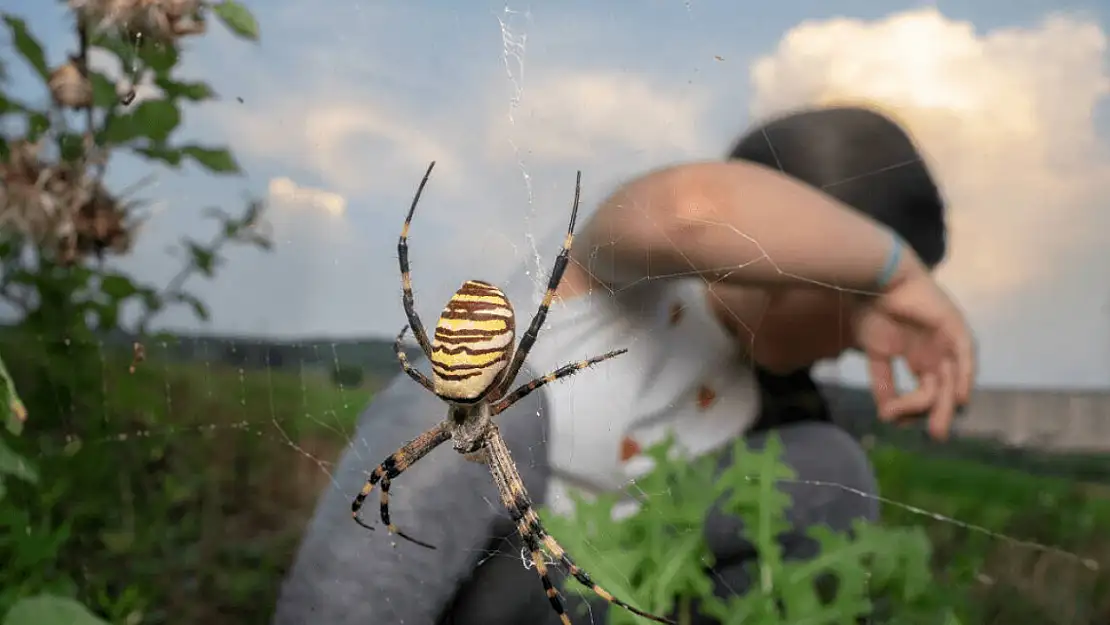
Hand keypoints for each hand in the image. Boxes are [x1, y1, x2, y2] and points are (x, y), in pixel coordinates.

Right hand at [851, 267, 975, 440]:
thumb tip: (885, 413)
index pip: (922, 389)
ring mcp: (945, 341)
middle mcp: (934, 352)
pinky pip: (965, 357)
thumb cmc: (870, 310)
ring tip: (940, 426)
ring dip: (948, 404)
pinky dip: (964, 378)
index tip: (894, 420)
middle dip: (938, 413)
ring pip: (952, 379)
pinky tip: (960, 398)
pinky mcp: (954, 329)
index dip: (911, 407)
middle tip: (936, 436)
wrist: (876, 280)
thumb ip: (882, 382)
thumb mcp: (875, 353)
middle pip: (941, 389)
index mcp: (916, 355)